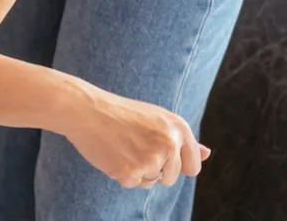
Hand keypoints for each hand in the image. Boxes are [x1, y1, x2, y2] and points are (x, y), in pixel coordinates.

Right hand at [67, 91, 210, 188]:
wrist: (85, 109)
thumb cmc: (118, 113)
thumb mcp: (155, 119)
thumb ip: (181, 140)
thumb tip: (206, 154)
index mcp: (178, 128)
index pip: (192, 166)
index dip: (174, 165)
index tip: (155, 153)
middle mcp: (170, 143)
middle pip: (170, 177)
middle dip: (152, 168)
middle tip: (131, 145)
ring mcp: (151, 158)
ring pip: (151, 181)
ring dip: (136, 171)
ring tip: (120, 147)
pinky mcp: (132, 171)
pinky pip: (131, 184)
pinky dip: (119, 173)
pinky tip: (111, 154)